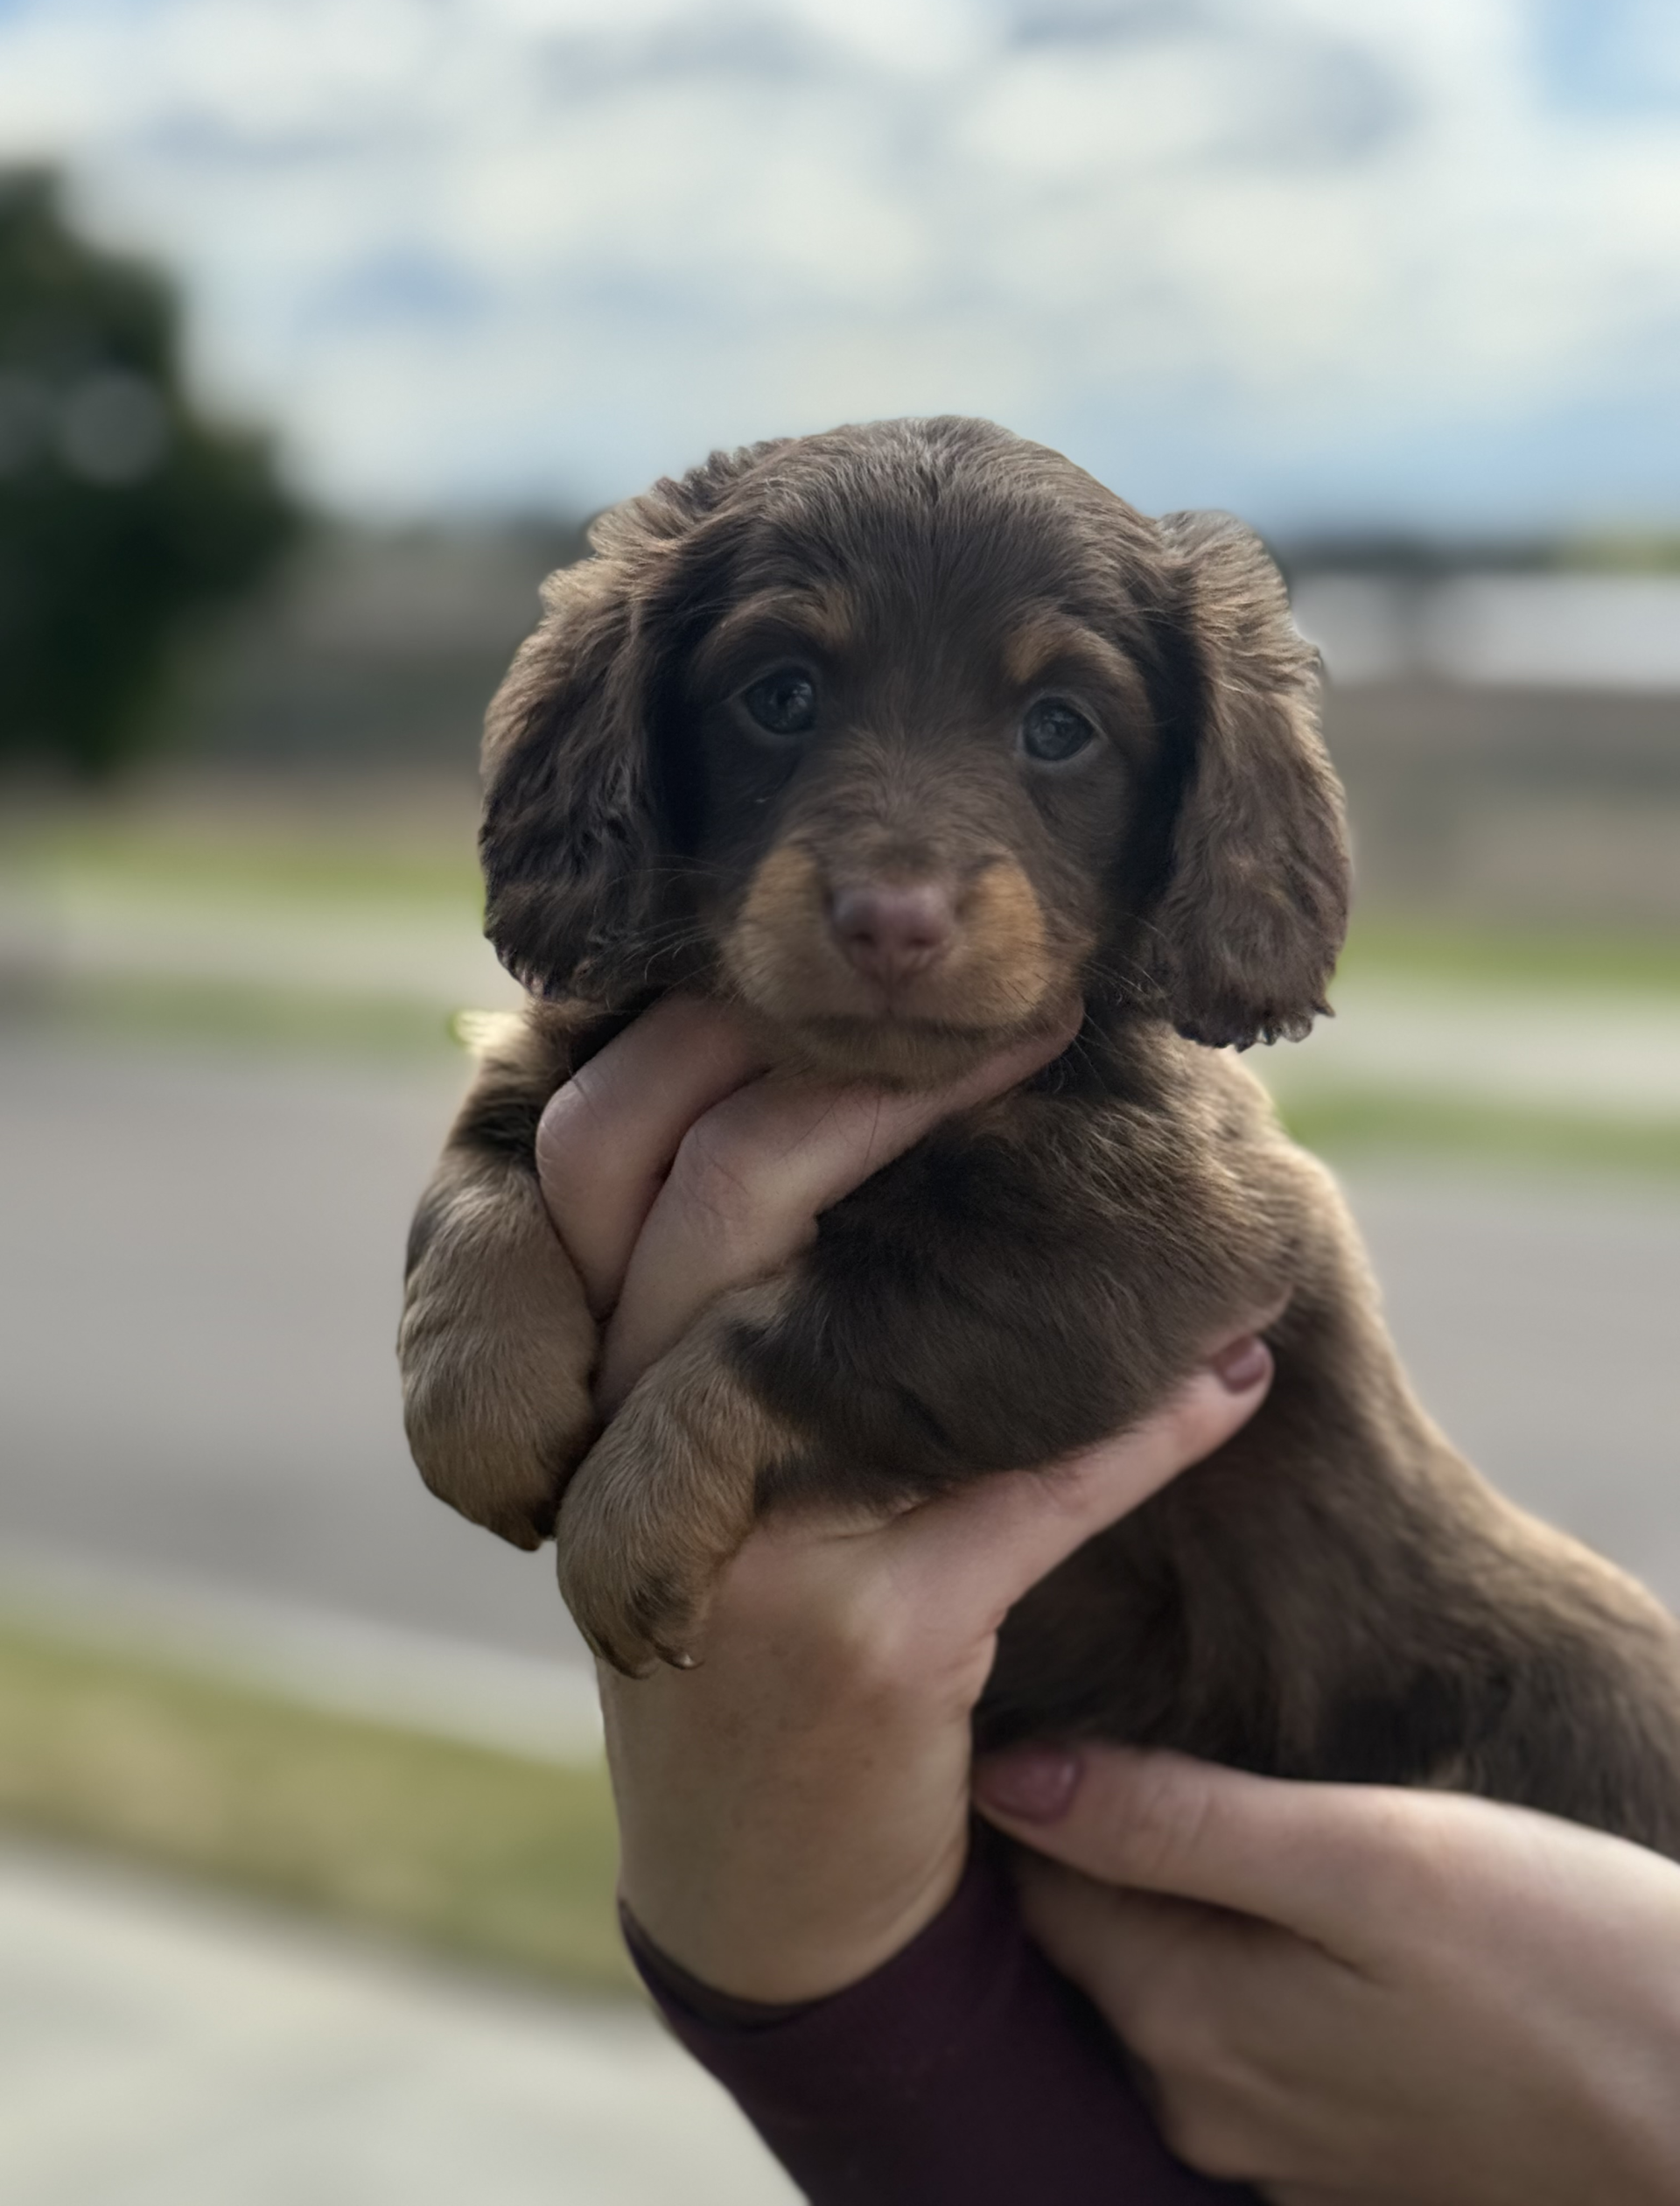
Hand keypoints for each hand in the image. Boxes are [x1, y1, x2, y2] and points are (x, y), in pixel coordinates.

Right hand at [537, 996, 1275, 2002]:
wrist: (757, 1878)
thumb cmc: (736, 1619)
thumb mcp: (682, 1456)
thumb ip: (709, 1299)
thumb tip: (847, 1083)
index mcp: (578, 1379)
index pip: (600, 1141)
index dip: (722, 1026)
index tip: (871, 962)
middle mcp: (623, 1451)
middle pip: (708, 1192)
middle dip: (870, 1069)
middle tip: (1024, 1004)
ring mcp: (740, 1553)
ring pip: (846, 1326)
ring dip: (1005, 1208)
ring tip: (1160, 1139)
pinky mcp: (867, 1649)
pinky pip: (1023, 1495)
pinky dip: (1140, 1427)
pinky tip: (1233, 1370)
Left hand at [975, 1744, 1679, 2204]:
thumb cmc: (1561, 1955)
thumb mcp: (1369, 1856)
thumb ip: (1176, 1820)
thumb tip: (1004, 1776)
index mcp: (1186, 2023)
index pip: (1038, 1887)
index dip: (1035, 1784)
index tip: (1058, 1692)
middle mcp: (1201, 2106)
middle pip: (1091, 1941)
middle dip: (1092, 1840)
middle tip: (1127, 1719)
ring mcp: (1272, 2145)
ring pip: (1162, 1987)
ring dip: (1167, 1899)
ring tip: (1210, 1796)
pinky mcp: (1339, 2153)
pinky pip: (1237, 2038)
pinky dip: (1237, 1962)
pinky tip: (1292, 1902)